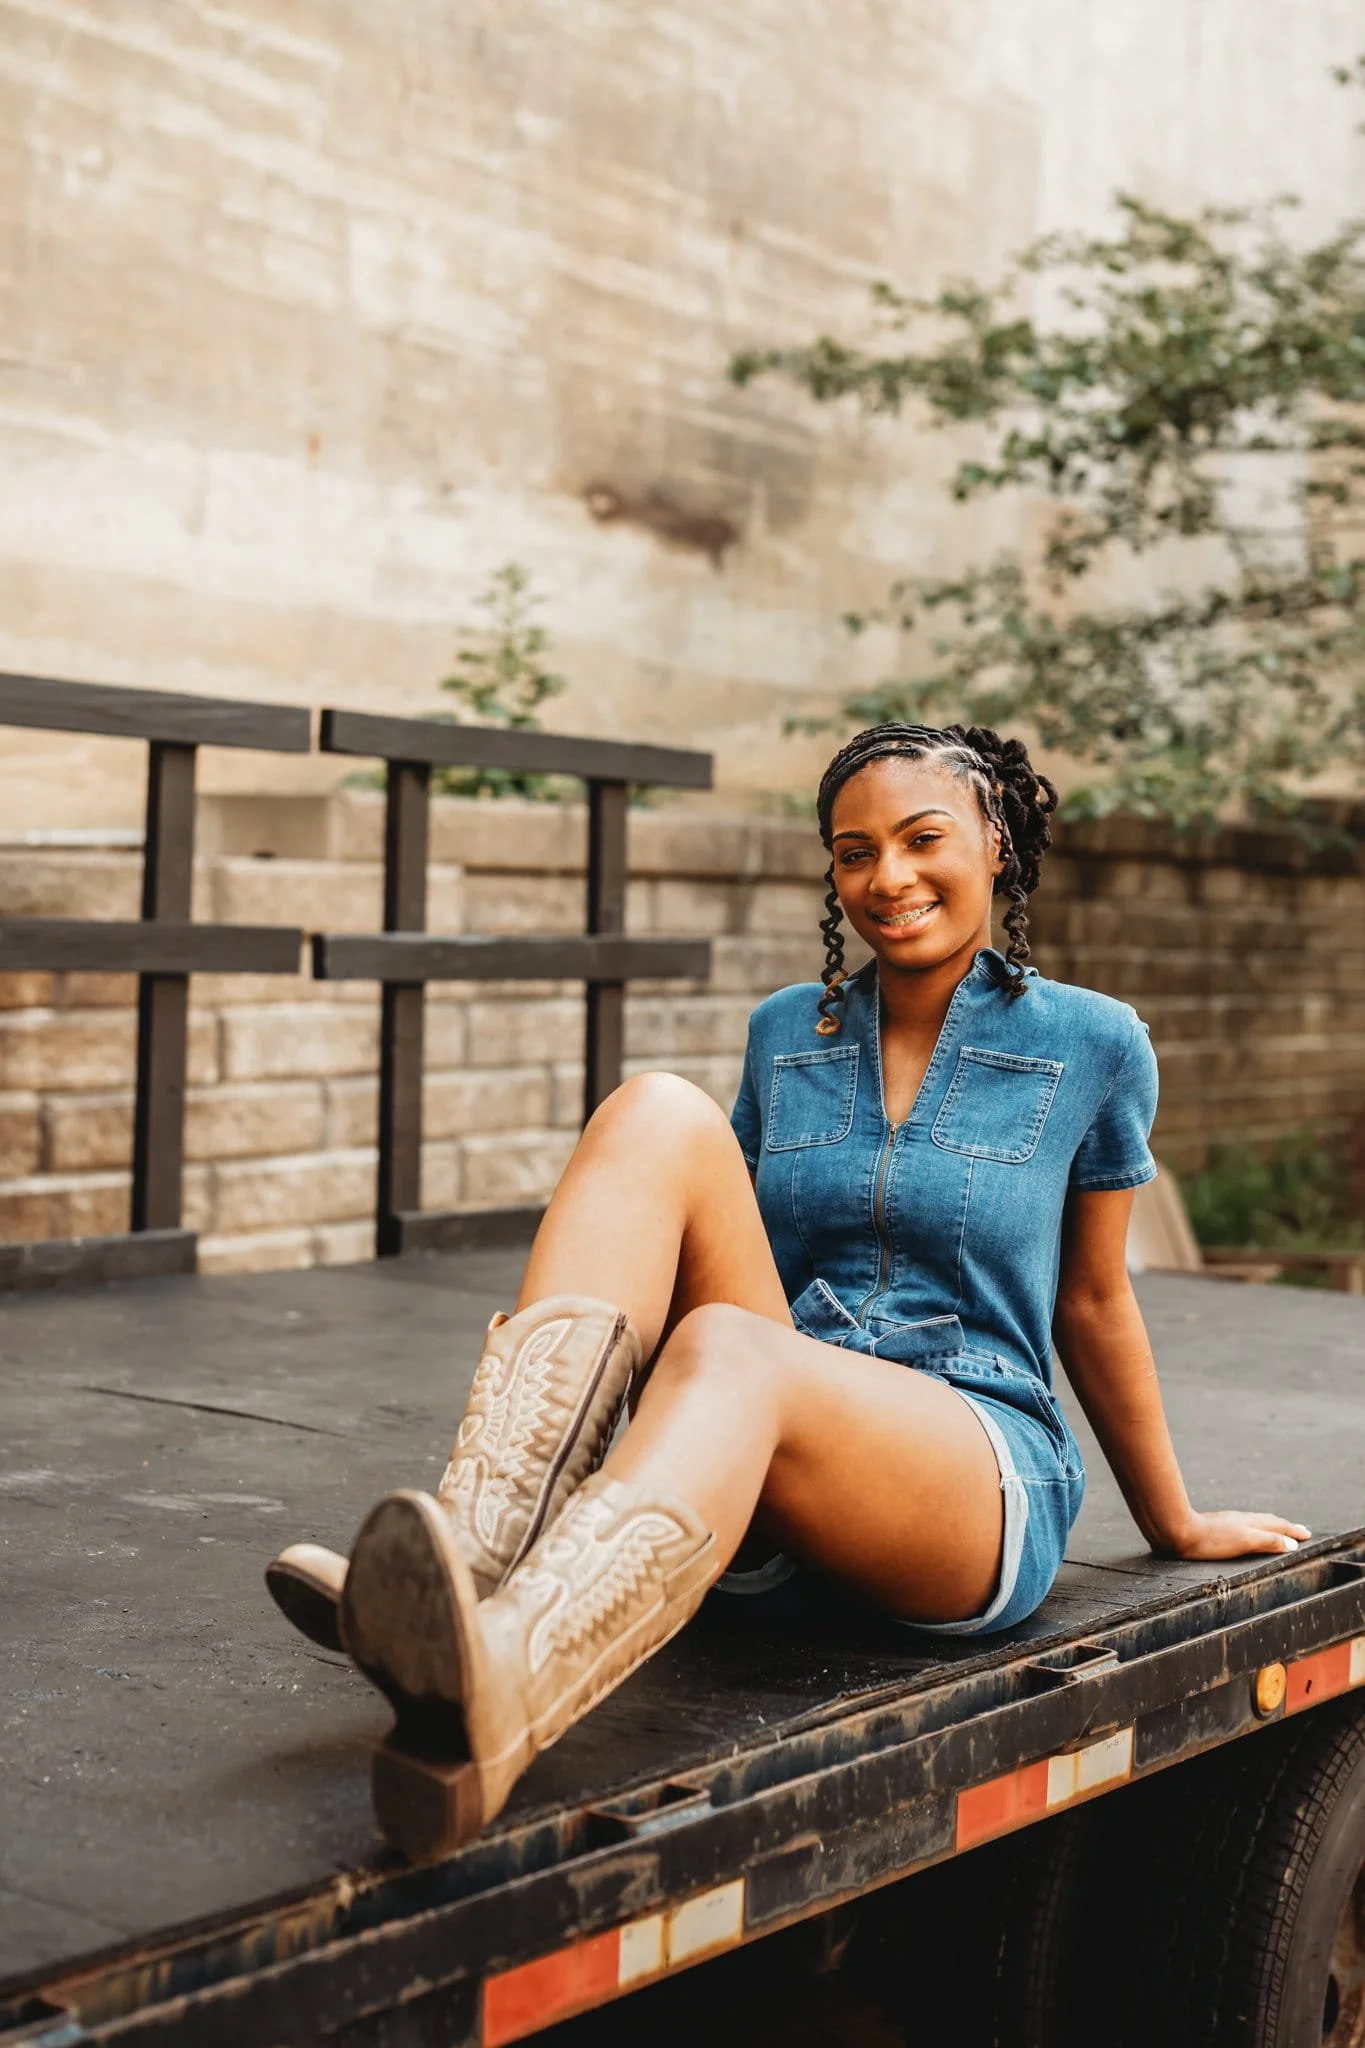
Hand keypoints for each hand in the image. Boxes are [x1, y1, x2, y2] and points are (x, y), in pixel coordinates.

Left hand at [1161, 1510, 1311, 1560]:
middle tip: (1299, 1531)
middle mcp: (1241, 1520)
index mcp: (1250, 1524)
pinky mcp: (1216, 1527)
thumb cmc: (1210, 1540)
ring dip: (1270, 1526)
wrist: (1177, 1531)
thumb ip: (1267, 1541)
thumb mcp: (1243, 1541)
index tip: (1307, 1534)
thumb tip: (1292, 1544)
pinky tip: (1245, 1532)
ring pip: (1255, 1522)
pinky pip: (1243, 1525)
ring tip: (1277, 1530)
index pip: (1277, 1526)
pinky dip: (1254, 1528)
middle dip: (1285, 1527)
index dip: (1293, 1531)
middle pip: (1268, 1521)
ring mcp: (1228, 1522)